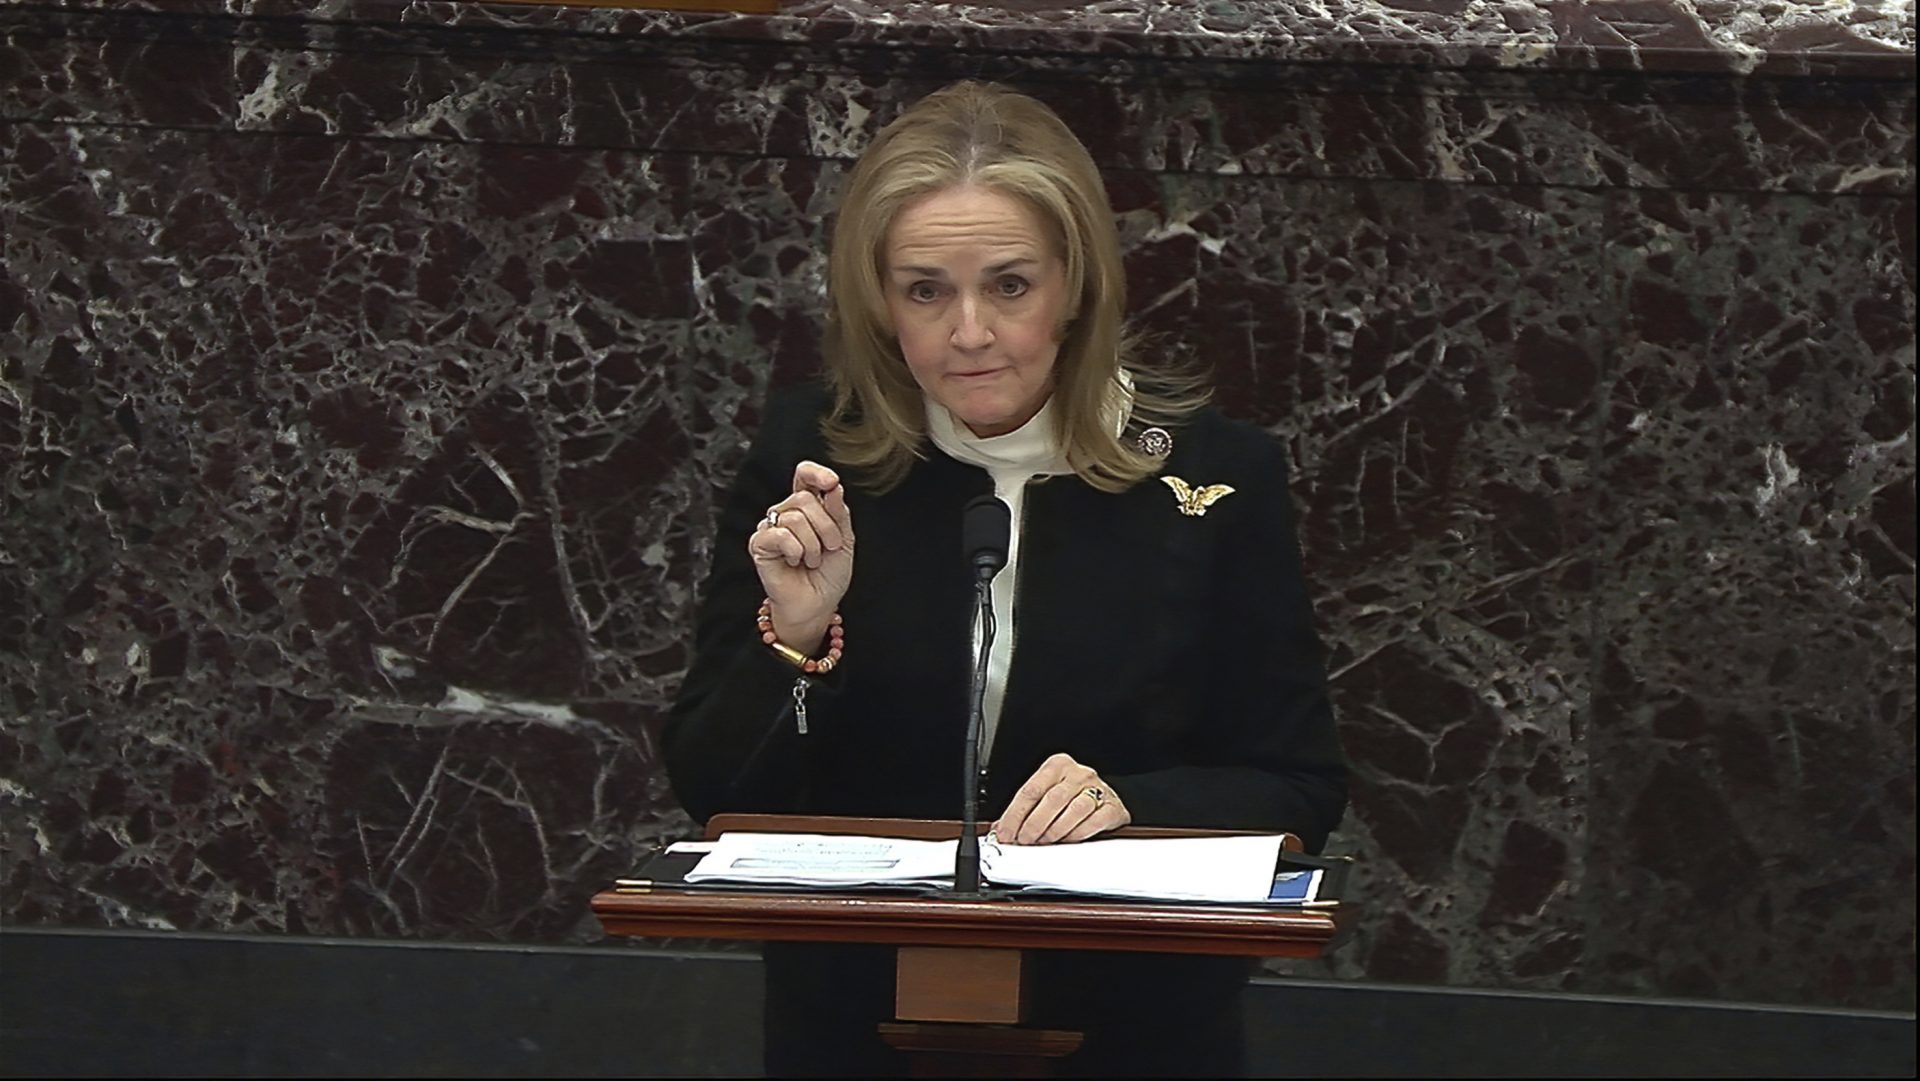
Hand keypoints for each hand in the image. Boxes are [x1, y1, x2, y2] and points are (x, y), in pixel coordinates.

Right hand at [746, 461, 854, 649]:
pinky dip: (796, 550)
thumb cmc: (829, 574)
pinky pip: (780, 534)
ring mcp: (771, 527)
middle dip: (827, 526)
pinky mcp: (759, 544)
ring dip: (813, 544)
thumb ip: (839, 512)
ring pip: (795, 517)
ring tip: (812, 560)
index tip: (831, 482)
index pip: (804, 476)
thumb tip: (834, 486)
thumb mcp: (844, 539)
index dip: (816, 473)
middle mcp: (786, 512)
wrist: (817, 604)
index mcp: (807, 507)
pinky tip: (796, 562)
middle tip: (830, 548)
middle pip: (805, 498)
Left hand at [992, 753, 1130, 844]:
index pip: (1030, 790)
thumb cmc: (1071, 798)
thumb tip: (1001, 830)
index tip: (1006, 832)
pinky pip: (1094, 821)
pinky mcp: (1113, 806)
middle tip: (1025, 840)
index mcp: (1057, 765)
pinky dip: (1078, 833)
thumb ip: (1024, 811)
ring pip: (1074, 810)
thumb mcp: (1045, 796)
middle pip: (1051, 800)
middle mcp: (1078, 773)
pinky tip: (1068, 840)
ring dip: (1056, 830)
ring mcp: (1098, 788)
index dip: (1015, 815)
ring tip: (1045, 841)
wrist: (1106, 799)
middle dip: (1034, 825)